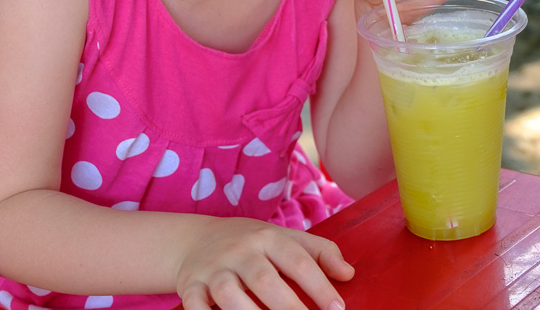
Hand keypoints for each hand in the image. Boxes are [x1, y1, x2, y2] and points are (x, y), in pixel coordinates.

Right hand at [177, 218, 350, 309]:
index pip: (297, 260)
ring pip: (228, 295)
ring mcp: (214, 269)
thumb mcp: (285, 238)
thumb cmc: (252, 244)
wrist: (195, 239)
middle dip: (288, 307)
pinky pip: (195, 306)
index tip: (338, 309)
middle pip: (264, 280)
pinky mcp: (191, 286)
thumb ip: (319, 252)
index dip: (319, 286)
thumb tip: (348, 273)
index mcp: (268, 237)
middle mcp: (240, 251)